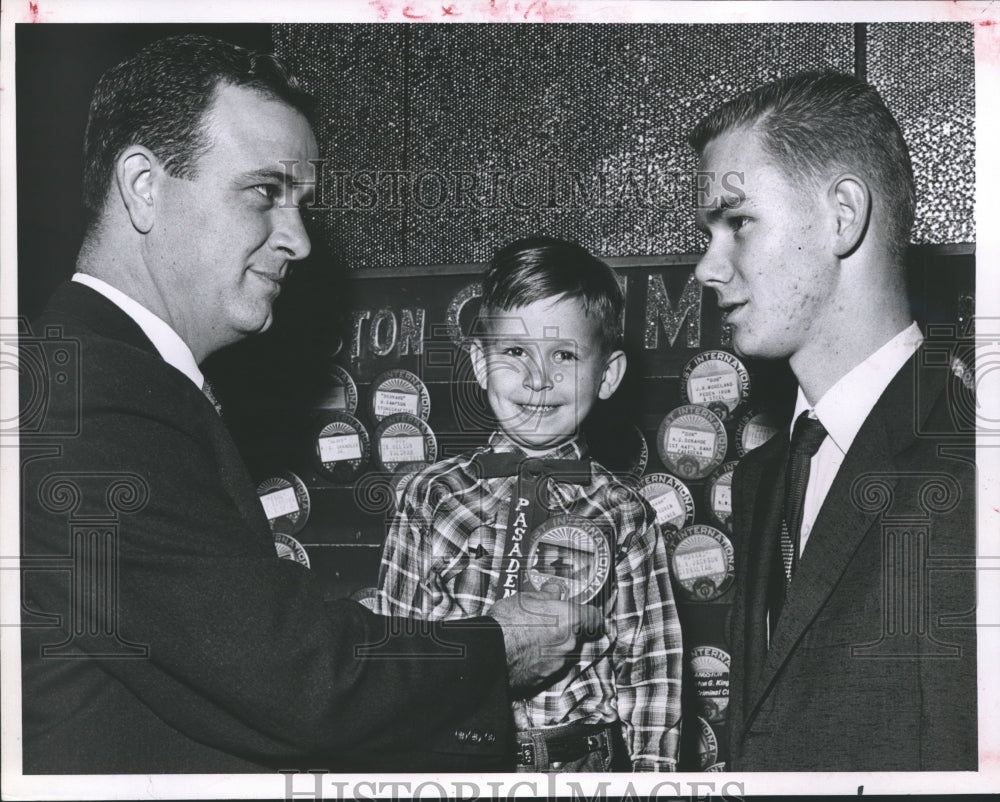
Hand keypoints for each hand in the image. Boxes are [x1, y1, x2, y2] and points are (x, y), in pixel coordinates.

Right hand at [487, 586, 604, 692]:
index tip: (581, 614)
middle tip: (545, 624)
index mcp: (570, 619)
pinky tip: (524, 655)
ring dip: (552, 648)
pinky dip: (541, 662)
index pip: (595, 618)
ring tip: (530, 641)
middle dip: (564, 632)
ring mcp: (559, 664)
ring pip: (563, 654)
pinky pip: (549, 668)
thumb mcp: (526, 598)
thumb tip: (555, 591)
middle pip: (577, 637)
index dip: (588, 616)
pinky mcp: (545, 679)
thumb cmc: (508, 621)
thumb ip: (546, 596)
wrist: (490, 651)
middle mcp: (570, 643)